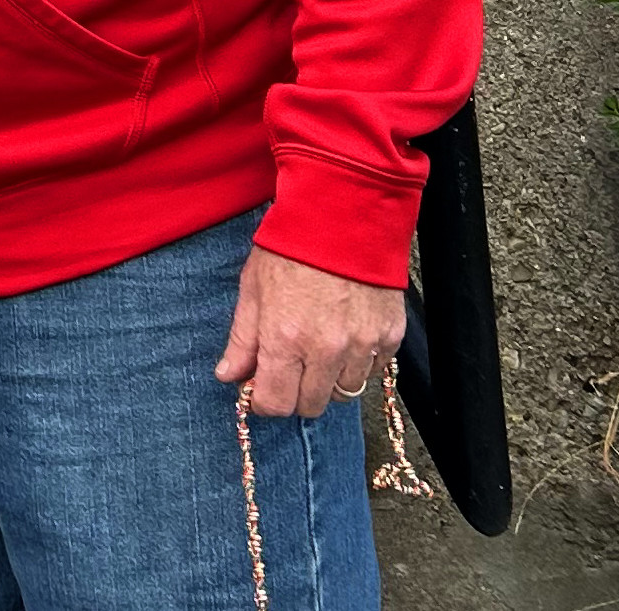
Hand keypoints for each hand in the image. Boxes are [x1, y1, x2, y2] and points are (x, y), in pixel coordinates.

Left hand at [213, 244, 406, 418]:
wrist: (344, 214)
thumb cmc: (292, 244)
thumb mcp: (253, 287)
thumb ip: (242, 339)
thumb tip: (228, 376)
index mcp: (285, 338)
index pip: (276, 403)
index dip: (264, 400)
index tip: (260, 387)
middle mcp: (326, 350)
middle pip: (310, 406)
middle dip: (295, 392)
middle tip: (288, 366)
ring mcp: (362, 346)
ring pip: (343, 393)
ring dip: (327, 379)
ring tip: (318, 346)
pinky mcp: (390, 337)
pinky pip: (372, 371)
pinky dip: (357, 363)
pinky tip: (345, 335)